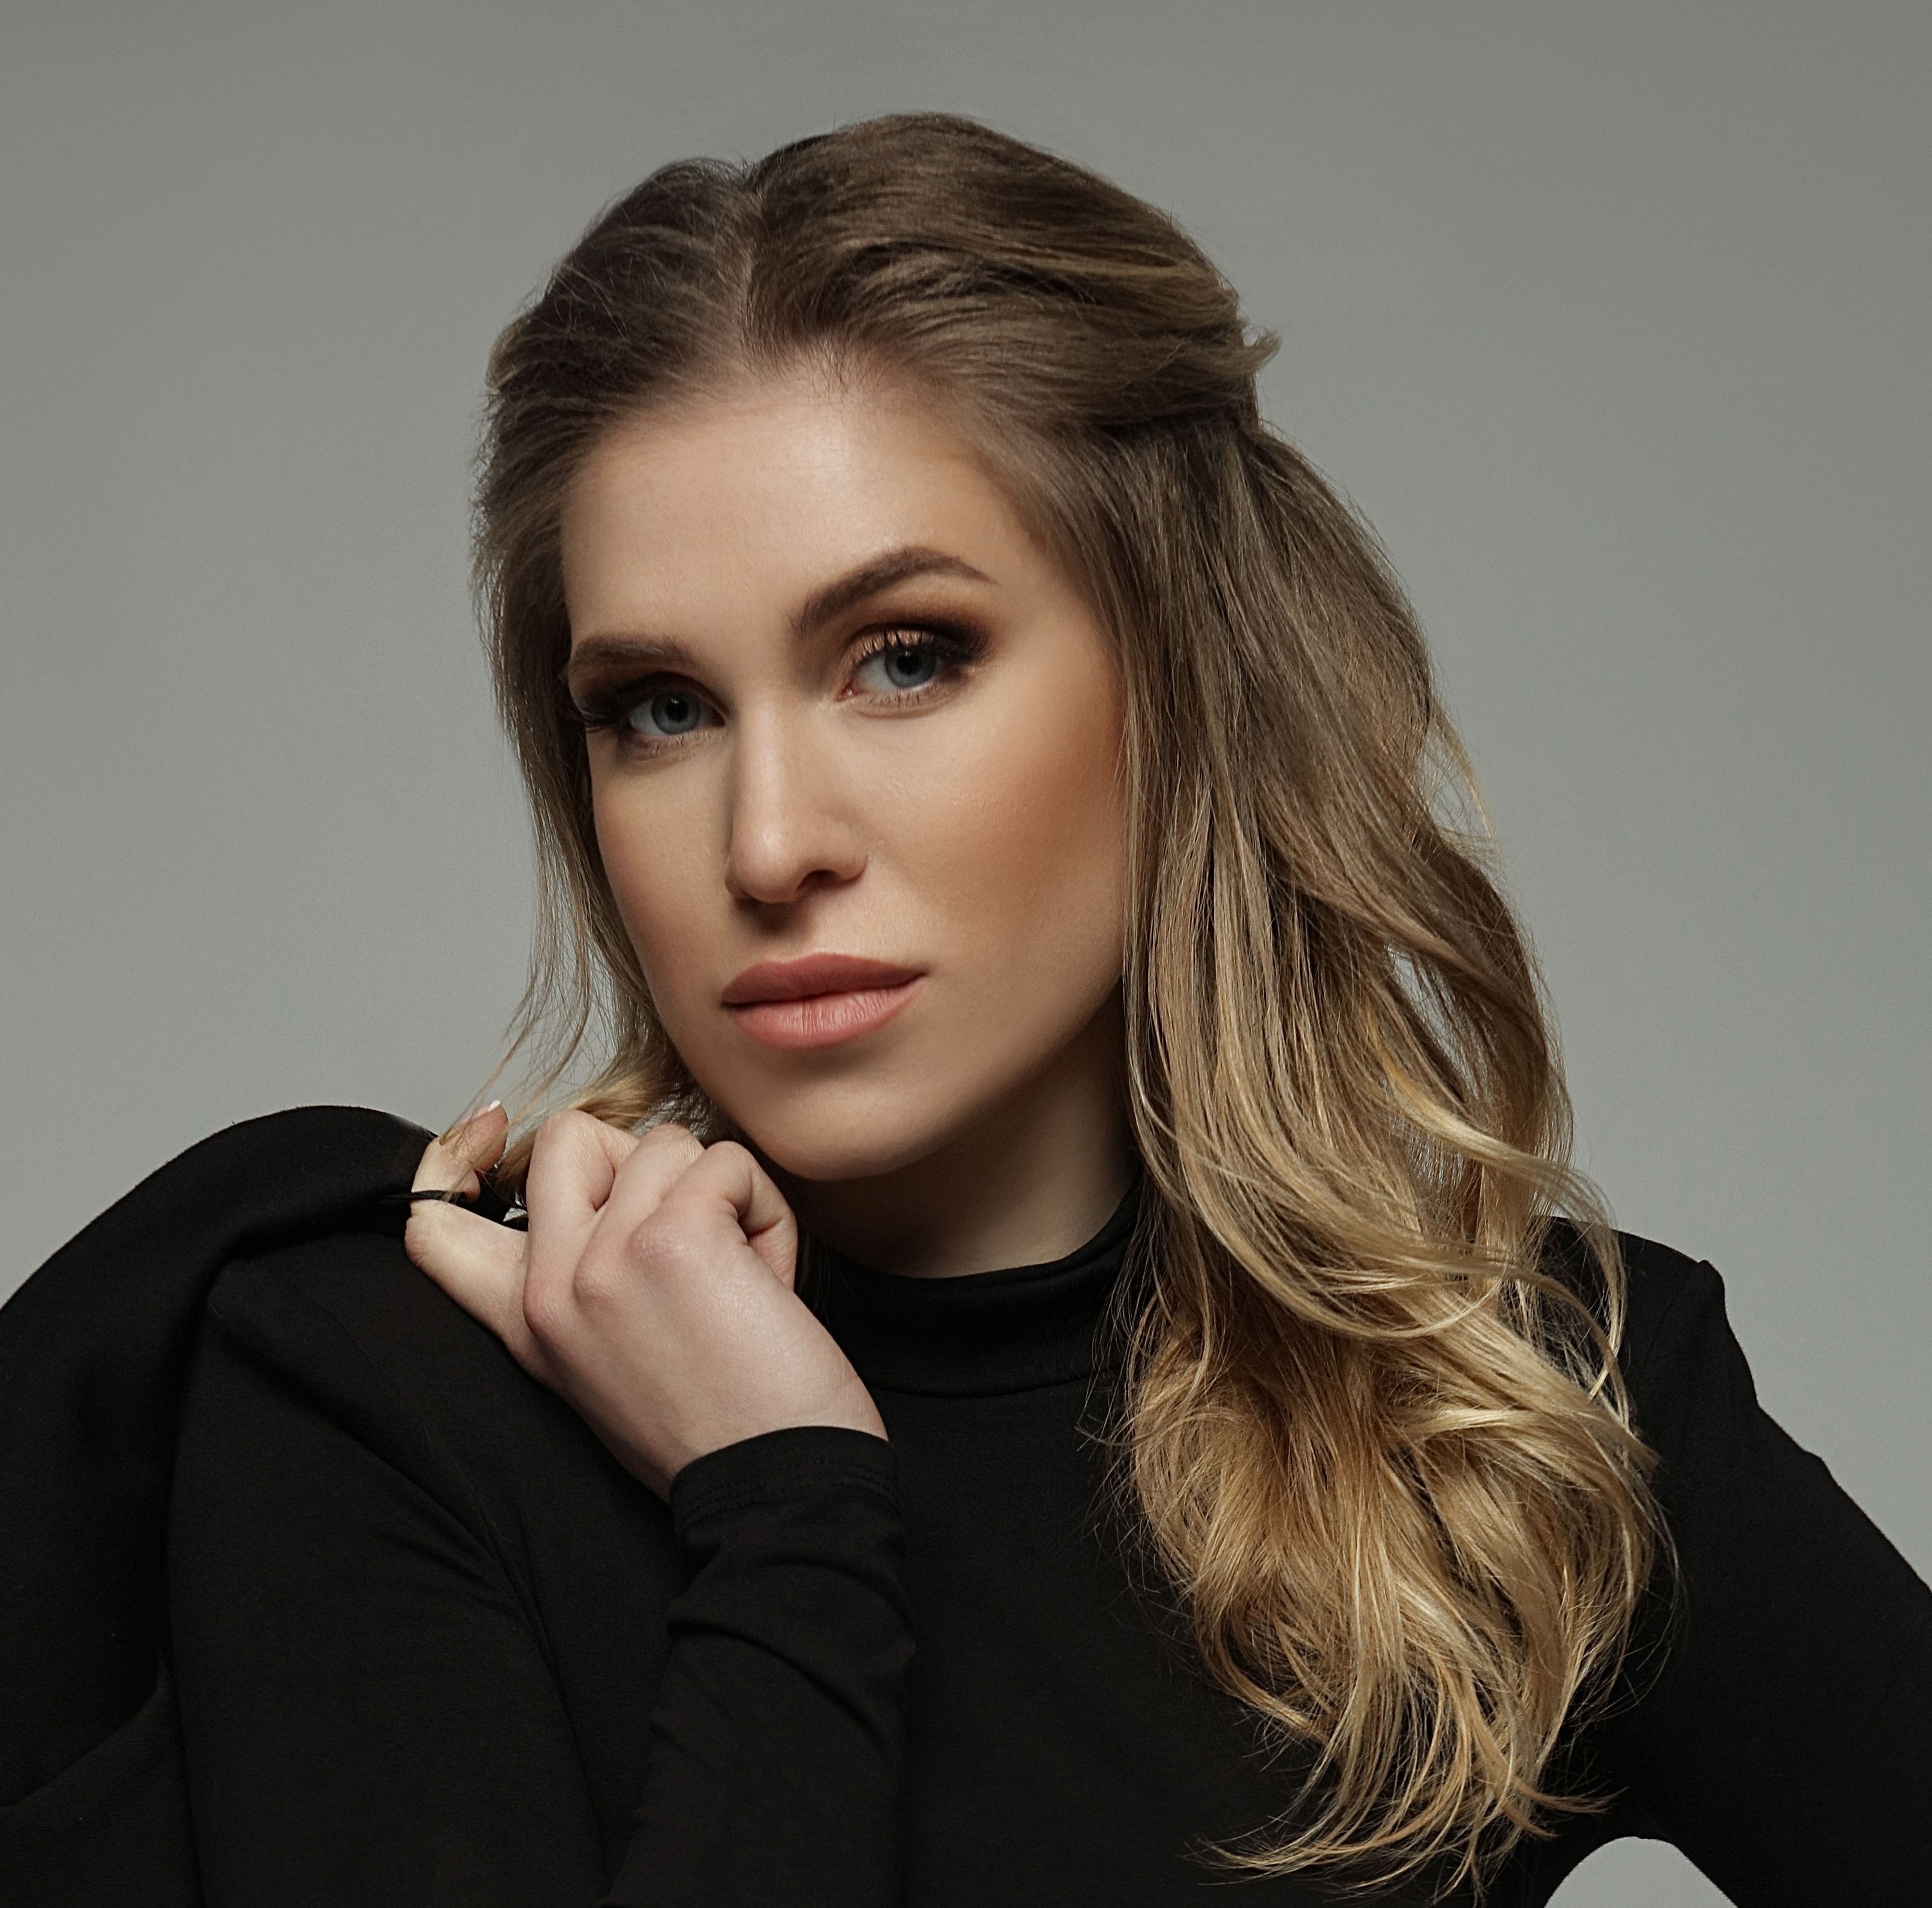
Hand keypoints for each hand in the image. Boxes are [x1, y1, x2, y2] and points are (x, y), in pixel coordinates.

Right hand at [404, 1105, 885, 1495]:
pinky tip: (770, 1282)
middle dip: (638, 1158)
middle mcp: (550, 1285)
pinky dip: (768, 1211)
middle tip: (683, 1228)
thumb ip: (578, 1280)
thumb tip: (608, 1184)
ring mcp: (605, 1257)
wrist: (779, 1493)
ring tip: (741, 1280)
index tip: (491, 1129)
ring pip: (667, 1142)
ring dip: (723, 1196)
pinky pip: (731, 1161)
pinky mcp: (676, 1237)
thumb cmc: (721, 1427)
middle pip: (565, 1135)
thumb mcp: (608, 1360)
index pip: (431, 1220)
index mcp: (526, 1321)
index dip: (453, 1155)